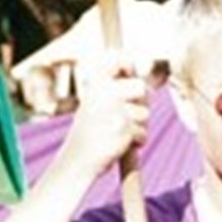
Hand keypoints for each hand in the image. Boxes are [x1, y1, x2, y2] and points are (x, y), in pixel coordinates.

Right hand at [61, 53, 149, 178]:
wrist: (76, 161)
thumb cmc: (88, 133)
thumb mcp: (95, 105)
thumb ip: (116, 90)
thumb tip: (143, 81)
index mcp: (96, 85)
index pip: (118, 61)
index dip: (129, 65)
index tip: (130, 71)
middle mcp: (105, 93)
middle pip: (141, 87)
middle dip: (140, 103)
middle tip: (127, 116)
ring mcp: (115, 110)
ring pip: (145, 113)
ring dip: (137, 126)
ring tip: (117, 133)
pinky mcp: (125, 128)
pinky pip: (143, 133)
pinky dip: (136, 141)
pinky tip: (120, 144)